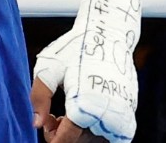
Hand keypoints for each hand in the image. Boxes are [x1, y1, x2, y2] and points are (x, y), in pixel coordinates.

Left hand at [29, 0, 146, 142]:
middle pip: (84, 141)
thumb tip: (35, 124)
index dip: (53, 136)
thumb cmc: (74, 49)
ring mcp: (123, 112)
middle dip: (65, 134)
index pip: (68, 138)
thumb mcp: (48, 69)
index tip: (45, 124)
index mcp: (86, 103)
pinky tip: (84, 114)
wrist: (108, 33)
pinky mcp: (131, 110)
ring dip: (82, 134)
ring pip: (100, 140)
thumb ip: (39, 98)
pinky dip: (98, 130)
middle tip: (53, 117)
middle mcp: (109, 112)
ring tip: (68, 116)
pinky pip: (115, 133)